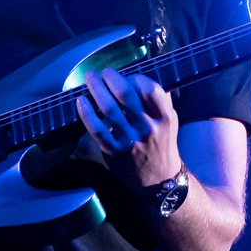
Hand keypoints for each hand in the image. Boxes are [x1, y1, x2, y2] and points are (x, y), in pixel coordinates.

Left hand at [76, 69, 182, 188]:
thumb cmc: (162, 143)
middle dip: (112, 78)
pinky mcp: (114, 151)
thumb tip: (140, 76)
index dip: (135, 77)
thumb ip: (159, 100)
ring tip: (90, 78)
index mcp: (163, 117)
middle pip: (126, 94)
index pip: (149, 88)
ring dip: (96, 89)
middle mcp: (147, 127)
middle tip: (104, 72)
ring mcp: (130, 140)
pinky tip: (81, 101)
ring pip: (109, 108)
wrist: (158, 178)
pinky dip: (86, 113)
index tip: (126, 75)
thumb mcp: (170, 121)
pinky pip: (96, 129)